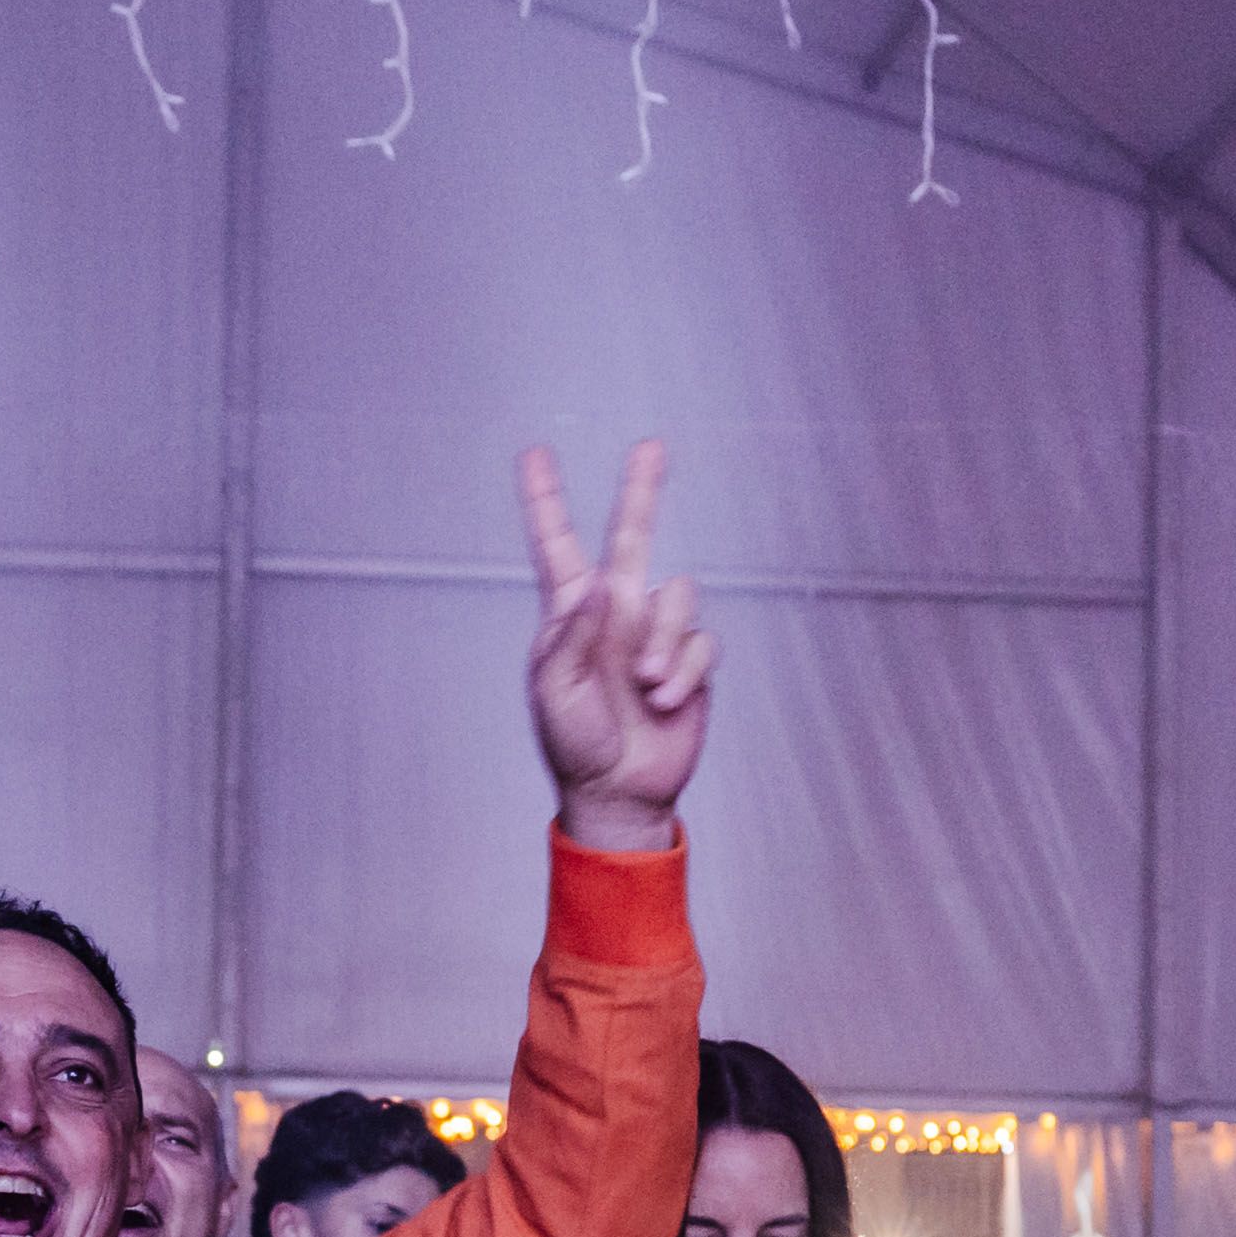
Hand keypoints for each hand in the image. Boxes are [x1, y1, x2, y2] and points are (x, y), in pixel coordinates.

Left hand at [520, 443, 712, 850]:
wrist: (618, 791)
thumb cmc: (573, 741)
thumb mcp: (554, 688)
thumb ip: (575, 632)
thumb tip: (601, 582)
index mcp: (569, 613)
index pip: (556, 546)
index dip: (545, 501)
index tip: (534, 454)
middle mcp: (615, 612)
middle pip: (632, 536)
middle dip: (642, 489)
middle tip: (651, 445)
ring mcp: (654, 634)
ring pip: (677, 596)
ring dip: (662, 642)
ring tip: (644, 685)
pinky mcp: (690, 662)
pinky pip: (701, 643)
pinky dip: (684, 673)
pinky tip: (665, 702)